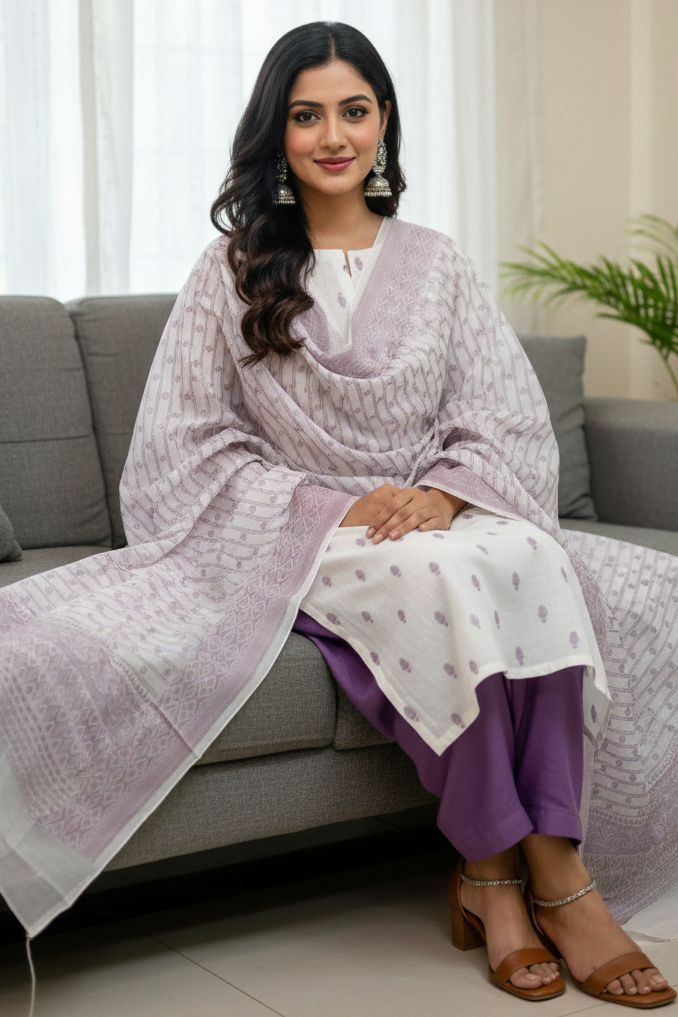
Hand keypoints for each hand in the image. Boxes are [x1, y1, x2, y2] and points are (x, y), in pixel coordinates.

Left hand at [340, 485, 465, 542]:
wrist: (442, 504)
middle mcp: (420, 498)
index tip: (369, 533)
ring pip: (416, 517)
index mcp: (408, 493)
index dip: (379, 519)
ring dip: (403, 527)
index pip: (390, 506)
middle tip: (377, 539)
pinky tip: (420, 531)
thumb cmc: (416, 507)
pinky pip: (433, 522)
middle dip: (387, 527)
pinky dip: (427, 526)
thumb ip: (391, 511)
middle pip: (401, 513)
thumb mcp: (404, 503)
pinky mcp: (441, 518)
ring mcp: (431, 508)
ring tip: (392, 537)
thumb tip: (371, 528)